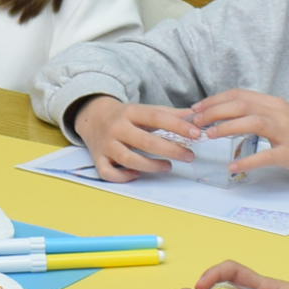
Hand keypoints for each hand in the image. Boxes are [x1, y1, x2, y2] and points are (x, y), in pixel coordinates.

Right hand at [76, 97, 200, 179]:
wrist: (91, 116)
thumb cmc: (124, 116)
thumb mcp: (144, 110)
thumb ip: (169, 115)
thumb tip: (196, 117)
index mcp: (130, 112)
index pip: (157, 117)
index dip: (178, 126)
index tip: (197, 134)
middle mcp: (116, 128)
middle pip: (146, 141)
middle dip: (171, 150)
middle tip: (189, 156)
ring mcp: (106, 145)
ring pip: (129, 159)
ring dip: (151, 166)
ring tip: (168, 166)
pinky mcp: (97, 159)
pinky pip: (109, 173)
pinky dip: (124, 177)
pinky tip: (138, 174)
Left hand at [192, 91, 288, 180]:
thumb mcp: (284, 118)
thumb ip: (261, 115)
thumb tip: (232, 117)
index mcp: (275, 104)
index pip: (239, 95)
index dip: (215, 100)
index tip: (196, 109)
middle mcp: (280, 113)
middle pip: (241, 105)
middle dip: (214, 111)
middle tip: (194, 122)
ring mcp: (287, 132)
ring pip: (252, 123)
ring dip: (227, 128)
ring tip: (208, 136)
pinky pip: (266, 156)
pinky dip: (247, 161)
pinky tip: (232, 167)